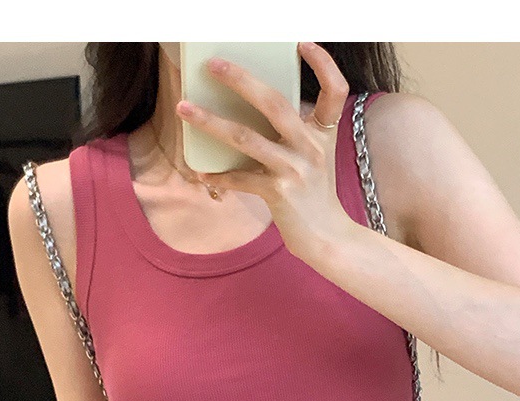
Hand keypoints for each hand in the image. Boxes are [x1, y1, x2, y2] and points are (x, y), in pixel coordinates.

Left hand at [176, 42, 351, 259]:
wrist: (327, 238)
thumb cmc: (314, 195)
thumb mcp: (313, 158)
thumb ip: (293, 133)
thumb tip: (251, 111)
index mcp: (322, 133)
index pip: (335, 89)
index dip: (323, 64)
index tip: (302, 43)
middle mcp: (311, 146)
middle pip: (274, 102)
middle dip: (240, 80)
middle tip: (212, 65)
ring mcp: (295, 169)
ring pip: (246, 137)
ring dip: (210, 121)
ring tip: (184, 109)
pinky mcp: (279, 193)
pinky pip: (240, 178)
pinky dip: (219, 176)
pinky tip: (201, 172)